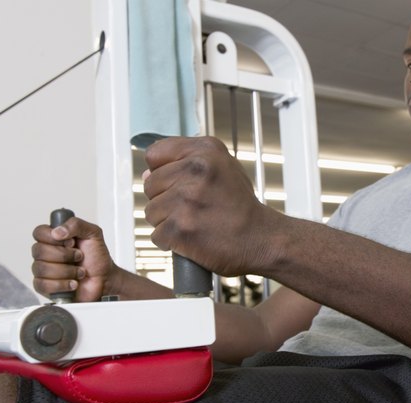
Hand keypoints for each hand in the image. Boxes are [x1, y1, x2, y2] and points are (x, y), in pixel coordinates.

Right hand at [31, 217, 117, 301]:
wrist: (105, 279)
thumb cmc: (97, 257)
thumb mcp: (93, 233)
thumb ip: (76, 224)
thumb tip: (57, 232)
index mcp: (54, 238)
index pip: (39, 232)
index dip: (54, 238)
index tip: (71, 242)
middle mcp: (45, 253)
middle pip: (39, 251)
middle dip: (64, 256)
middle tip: (79, 256)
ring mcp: (43, 270)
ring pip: (41, 268)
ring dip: (67, 271)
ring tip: (79, 272)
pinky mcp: (44, 287)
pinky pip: (42, 285)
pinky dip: (62, 285)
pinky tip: (73, 283)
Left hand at [143, 136, 284, 276]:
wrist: (262, 239)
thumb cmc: (241, 206)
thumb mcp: (223, 167)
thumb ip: (186, 162)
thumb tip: (147, 173)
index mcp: (205, 151)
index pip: (155, 155)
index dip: (163, 171)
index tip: (180, 184)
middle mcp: (195, 171)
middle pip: (149, 185)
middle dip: (165, 199)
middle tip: (193, 209)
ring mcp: (186, 201)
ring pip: (151, 212)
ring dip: (167, 222)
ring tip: (194, 223)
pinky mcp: (180, 229)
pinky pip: (157, 235)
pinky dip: (171, 242)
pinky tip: (193, 238)